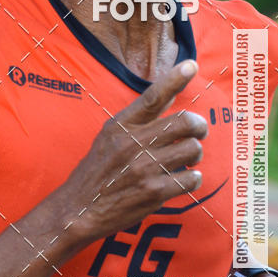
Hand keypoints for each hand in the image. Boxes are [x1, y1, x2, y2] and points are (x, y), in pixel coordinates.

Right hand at [61, 60, 207, 243]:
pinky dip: (193, 178)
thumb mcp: (109, 138)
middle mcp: (133, 144)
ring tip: (187, 159)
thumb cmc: (96, 172)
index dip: (174, 79)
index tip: (191, 66)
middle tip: (198, 132)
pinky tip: (185, 179)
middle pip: (185, 122)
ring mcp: (144, 168)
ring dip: (195, 154)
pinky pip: (191, 179)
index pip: (152, 97)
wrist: (78, 210)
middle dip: (199, 126)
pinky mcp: (153, 192)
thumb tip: (168, 99)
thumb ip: (136, 121)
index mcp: (121, 126)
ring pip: (192, 150)